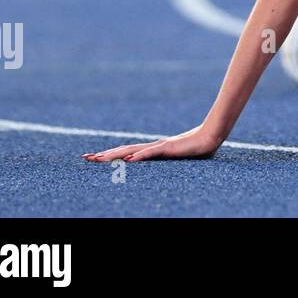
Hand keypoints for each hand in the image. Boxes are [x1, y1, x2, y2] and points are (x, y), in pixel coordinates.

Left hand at [83, 123, 221, 162]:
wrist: (211, 136)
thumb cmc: (196, 147)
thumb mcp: (177, 156)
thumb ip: (166, 157)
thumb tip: (156, 161)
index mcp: (152, 149)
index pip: (127, 152)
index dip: (111, 154)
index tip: (94, 157)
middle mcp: (152, 146)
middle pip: (124, 150)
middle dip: (105, 155)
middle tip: (86, 158)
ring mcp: (160, 146)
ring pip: (133, 151)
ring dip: (116, 155)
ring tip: (100, 159)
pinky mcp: (169, 148)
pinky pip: (152, 153)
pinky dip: (140, 156)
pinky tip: (130, 160)